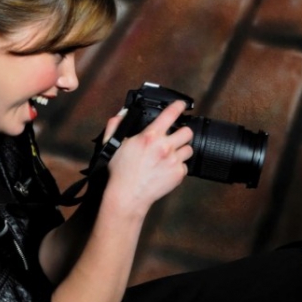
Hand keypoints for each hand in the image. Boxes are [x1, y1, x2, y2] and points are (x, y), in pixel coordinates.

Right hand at [103, 100, 193, 216]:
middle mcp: (165, 146)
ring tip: (170, 156)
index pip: (170, 114)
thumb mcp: (113, 145)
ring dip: (181, 150)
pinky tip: (167, 169)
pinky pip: (185, 166)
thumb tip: (120, 115)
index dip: (178, 106)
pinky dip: (178, 167)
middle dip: (182, 133)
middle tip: (175, 137)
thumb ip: (115, 126)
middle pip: (187, 132)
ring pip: (188, 149)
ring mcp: (173, 161)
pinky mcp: (178, 174)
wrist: (128, 196)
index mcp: (150, 136)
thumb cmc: (120, 173)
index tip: (181, 105)